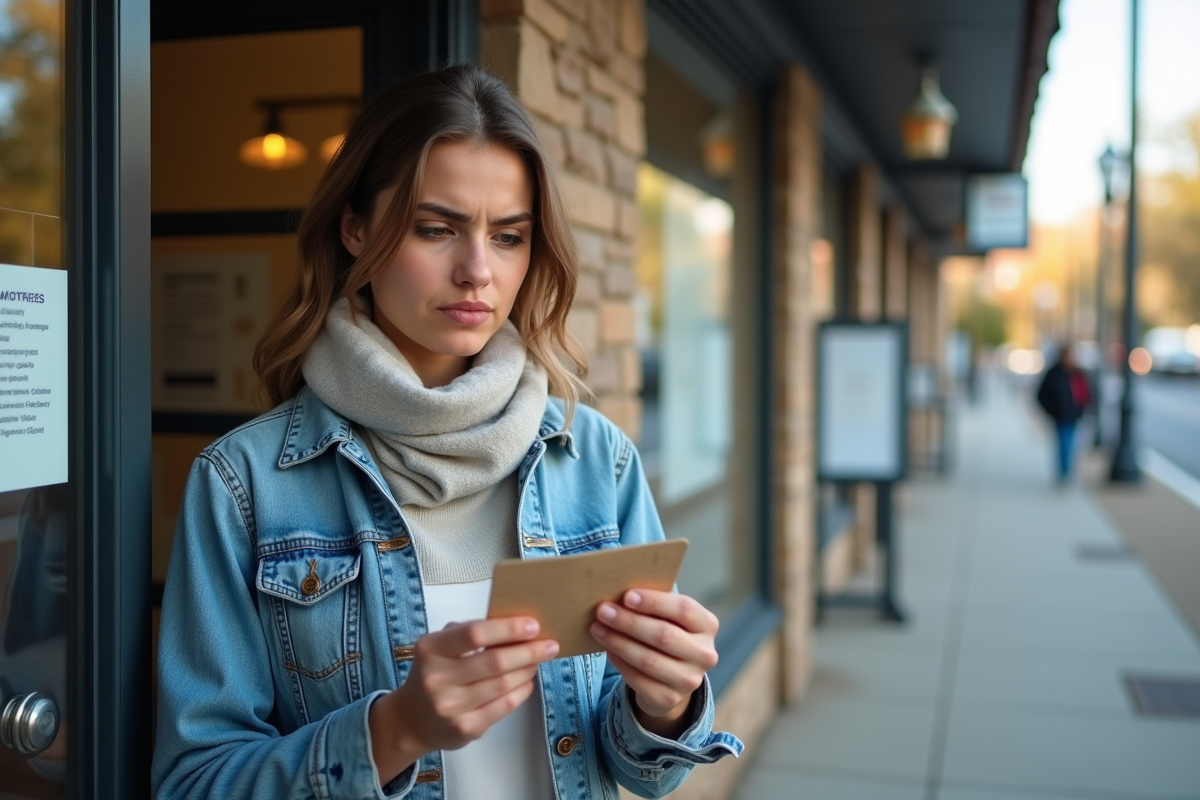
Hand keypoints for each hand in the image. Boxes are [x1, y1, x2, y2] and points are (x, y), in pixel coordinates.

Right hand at [369, 617, 558, 783]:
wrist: (412, 719)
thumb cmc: (434, 674)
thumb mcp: (440, 647)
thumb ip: (469, 634)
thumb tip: (515, 625)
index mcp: (431, 649)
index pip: (474, 634)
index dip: (507, 628)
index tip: (532, 625)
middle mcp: (437, 678)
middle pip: (494, 661)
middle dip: (528, 651)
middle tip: (549, 645)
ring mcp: (451, 706)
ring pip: (503, 685)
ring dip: (527, 670)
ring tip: (538, 660)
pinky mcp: (465, 728)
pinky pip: (504, 706)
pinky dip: (522, 690)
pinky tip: (527, 681)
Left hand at [590, 589, 718, 736]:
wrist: (672, 679)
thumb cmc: (667, 635)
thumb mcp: (669, 618)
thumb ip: (654, 606)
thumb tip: (618, 595)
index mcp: (707, 625)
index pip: (684, 609)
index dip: (654, 602)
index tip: (627, 596)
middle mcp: (704, 654)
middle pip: (664, 635)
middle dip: (629, 622)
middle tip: (603, 611)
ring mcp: (689, 680)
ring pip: (648, 659)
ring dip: (618, 642)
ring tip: (598, 628)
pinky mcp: (670, 698)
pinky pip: (638, 679)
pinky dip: (619, 662)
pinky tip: (608, 650)